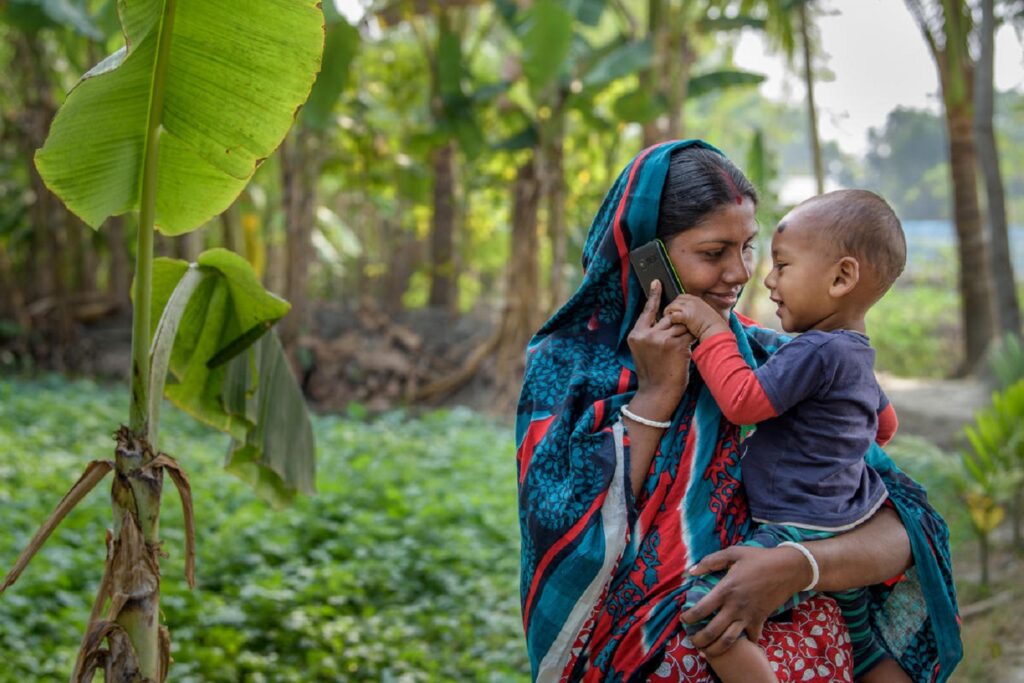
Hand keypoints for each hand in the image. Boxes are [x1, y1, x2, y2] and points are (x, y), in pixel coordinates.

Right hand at [627, 281, 695, 415]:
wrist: (657, 394)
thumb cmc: (653, 374)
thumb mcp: (643, 351)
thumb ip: (651, 334)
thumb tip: (669, 317)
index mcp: (636, 335)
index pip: (647, 311)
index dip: (653, 296)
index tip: (657, 281)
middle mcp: (646, 334)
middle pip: (669, 316)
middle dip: (679, 322)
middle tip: (684, 332)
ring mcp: (661, 339)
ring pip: (681, 324)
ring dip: (688, 332)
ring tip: (685, 344)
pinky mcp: (675, 345)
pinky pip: (689, 333)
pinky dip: (692, 339)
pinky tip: (690, 349)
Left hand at [664, 294, 729, 340]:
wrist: (716, 330)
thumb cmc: (712, 326)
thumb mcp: (704, 313)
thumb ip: (695, 311)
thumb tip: (687, 315)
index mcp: (696, 300)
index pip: (681, 297)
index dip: (676, 304)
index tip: (676, 311)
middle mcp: (692, 301)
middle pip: (674, 301)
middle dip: (671, 309)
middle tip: (671, 318)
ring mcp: (688, 307)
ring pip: (671, 307)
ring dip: (669, 315)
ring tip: (672, 322)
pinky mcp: (685, 315)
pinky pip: (673, 315)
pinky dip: (672, 320)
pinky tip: (675, 325)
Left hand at [681, 545, 811, 655]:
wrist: (788, 569)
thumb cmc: (759, 559)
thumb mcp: (733, 553)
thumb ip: (710, 561)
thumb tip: (691, 572)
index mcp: (726, 589)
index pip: (701, 609)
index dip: (689, 617)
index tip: (684, 619)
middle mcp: (735, 606)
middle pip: (712, 631)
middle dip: (699, 640)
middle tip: (692, 641)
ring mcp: (748, 616)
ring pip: (729, 640)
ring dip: (716, 649)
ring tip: (707, 651)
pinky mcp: (760, 620)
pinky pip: (751, 638)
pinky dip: (744, 645)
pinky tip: (737, 646)